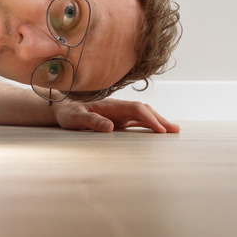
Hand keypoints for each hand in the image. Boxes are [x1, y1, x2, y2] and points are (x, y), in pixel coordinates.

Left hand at [53, 98, 180, 133]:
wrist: (61, 108)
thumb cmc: (67, 113)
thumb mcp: (75, 119)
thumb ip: (91, 122)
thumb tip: (110, 127)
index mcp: (110, 105)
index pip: (135, 109)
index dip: (149, 118)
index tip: (160, 130)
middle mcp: (118, 107)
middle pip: (144, 110)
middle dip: (160, 119)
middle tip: (175, 130)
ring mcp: (119, 113)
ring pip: (143, 114)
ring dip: (157, 121)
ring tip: (173, 130)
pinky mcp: (118, 119)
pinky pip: (137, 120)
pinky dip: (149, 124)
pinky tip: (157, 131)